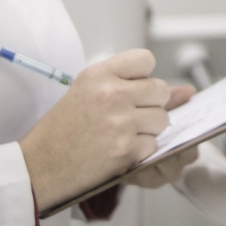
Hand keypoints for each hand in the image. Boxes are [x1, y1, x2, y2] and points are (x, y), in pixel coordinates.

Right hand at [19, 49, 186, 211]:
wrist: (39, 165)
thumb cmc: (61, 129)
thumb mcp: (88, 93)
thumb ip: (133, 84)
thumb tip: (187, 91)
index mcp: (99, 74)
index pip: (146, 60)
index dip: (143, 77)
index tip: (132, 89)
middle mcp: (111, 94)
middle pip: (160, 90)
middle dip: (151, 105)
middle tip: (127, 116)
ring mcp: (120, 123)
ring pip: (162, 119)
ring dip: (148, 129)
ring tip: (121, 134)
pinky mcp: (126, 150)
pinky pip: (154, 145)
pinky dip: (141, 151)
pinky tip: (118, 150)